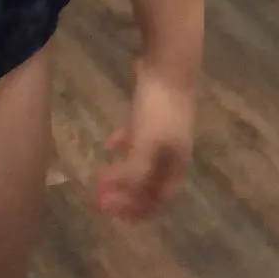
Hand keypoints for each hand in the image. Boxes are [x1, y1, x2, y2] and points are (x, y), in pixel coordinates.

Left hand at [96, 64, 194, 221]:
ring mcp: (164, 133)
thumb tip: (113, 193)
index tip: (111, 212)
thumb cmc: (159, 109)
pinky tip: (109, 143)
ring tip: (103, 177)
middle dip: (127, 194)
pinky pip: (138, 138)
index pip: (159, 199)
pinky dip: (124, 144)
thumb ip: (132, 172)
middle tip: (102, 198)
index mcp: (177, 165)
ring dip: (124, 173)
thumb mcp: (146, 145)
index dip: (136, 209)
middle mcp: (173, 153)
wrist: (168, 64)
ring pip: (143, 162)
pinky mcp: (153, 114)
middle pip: (151, 184)